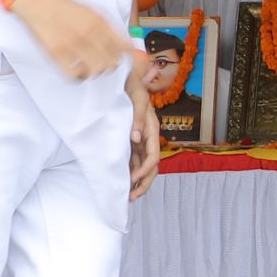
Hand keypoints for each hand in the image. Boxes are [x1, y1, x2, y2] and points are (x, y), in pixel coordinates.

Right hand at [15, 0, 131, 81]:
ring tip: (89, 67)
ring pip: (96, 71)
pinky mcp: (56, 53)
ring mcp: (72, 44)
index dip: (125, 57)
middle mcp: (88, 34)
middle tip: (103, 63)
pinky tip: (77, 71)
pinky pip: (75, 75)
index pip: (124, 48)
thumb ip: (109, 28)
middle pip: (112, 63)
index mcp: (100, 22)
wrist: (39, 2)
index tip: (120, 58)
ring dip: (94, 72)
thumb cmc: (66, 8)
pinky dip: (78, 76)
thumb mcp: (93, 12)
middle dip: (110, 66)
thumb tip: (124, 47)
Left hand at [128, 79, 161, 198]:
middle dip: (144, 183)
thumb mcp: (137, 99)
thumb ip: (138, 118)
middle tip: (132, 197)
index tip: (132, 179)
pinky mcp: (132, 140)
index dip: (144, 170)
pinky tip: (123, 181)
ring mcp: (141, 140)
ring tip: (127, 195)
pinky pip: (134, 160)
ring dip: (137, 181)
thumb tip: (136, 139)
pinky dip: (130, 171)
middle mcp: (149, 138)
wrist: (124, 79)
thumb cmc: (131, 87)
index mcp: (153, 130)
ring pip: (143, 166)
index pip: (153, 156)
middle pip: (152, 166)